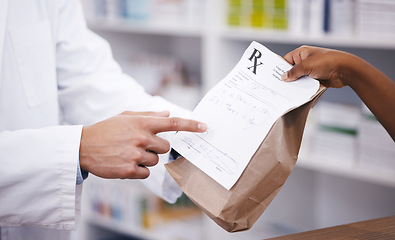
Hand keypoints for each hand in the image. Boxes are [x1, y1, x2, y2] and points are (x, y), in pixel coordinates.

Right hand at [79, 111, 206, 178]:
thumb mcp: (125, 117)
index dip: (191, 125)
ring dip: (145, 159)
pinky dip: (138, 170)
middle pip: (165, 147)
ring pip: (155, 161)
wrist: (83, 147)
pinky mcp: (129, 170)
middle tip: (140, 145)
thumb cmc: (106, 130)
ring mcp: (136, 155)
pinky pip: (145, 172)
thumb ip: (148, 115)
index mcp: (142, 123)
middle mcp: (141, 138)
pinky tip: (124, 162)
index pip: (172, 123)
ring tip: (128, 153)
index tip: (204, 127)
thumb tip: (167, 113)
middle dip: (156, 147)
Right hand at [281, 45, 359, 87]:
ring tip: (287, 91)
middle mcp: (306, 61)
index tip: (273, 76)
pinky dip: (303, 88)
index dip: (280, 68)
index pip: (286, 60)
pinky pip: (306, 85)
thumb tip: (284, 77)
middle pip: (292, 71)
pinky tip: (297, 94)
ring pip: (299, 79)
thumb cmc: (327, 62)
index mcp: (302, 53)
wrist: (345, 70)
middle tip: (278, 86)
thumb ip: (293, 72)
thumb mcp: (306, 66)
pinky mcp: (316, 79)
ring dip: (296, 84)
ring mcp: (311, 70)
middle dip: (287, 78)